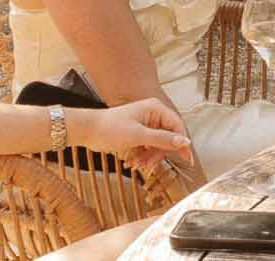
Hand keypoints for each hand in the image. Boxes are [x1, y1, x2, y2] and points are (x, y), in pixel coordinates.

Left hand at [78, 99, 193, 170]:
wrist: (88, 131)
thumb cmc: (110, 128)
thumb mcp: (138, 136)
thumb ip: (162, 139)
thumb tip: (184, 142)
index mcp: (156, 109)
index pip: (177, 126)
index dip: (182, 142)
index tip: (187, 159)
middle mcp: (153, 115)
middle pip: (167, 138)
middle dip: (158, 154)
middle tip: (147, 165)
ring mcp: (146, 124)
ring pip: (157, 145)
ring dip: (148, 157)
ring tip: (135, 164)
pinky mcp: (139, 133)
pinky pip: (148, 147)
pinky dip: (142, 157)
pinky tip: (131, 162)